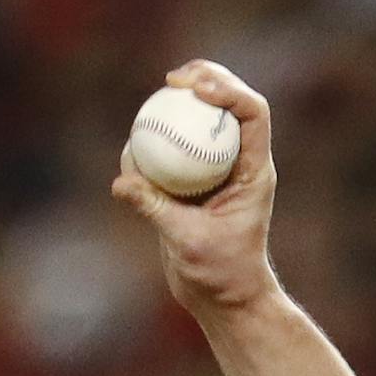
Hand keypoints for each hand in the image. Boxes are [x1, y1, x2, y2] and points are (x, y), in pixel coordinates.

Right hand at [111, 61, 279, 313]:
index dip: (228, 90)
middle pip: (230, 104)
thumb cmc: (220, 275)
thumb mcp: (187, 242)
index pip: (253, 114)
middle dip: (206, 78)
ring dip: (180, 101)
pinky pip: (176, 145)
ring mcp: (217, 169)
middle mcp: (239, 163)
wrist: (223, 296)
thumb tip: (122, 182)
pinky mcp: (194, 180)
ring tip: (155, 98)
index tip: (193, 89)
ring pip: (203, 118)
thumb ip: (156, 209)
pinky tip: (135, 143)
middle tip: (172, 79)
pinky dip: (156, 136)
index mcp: (253, 171)